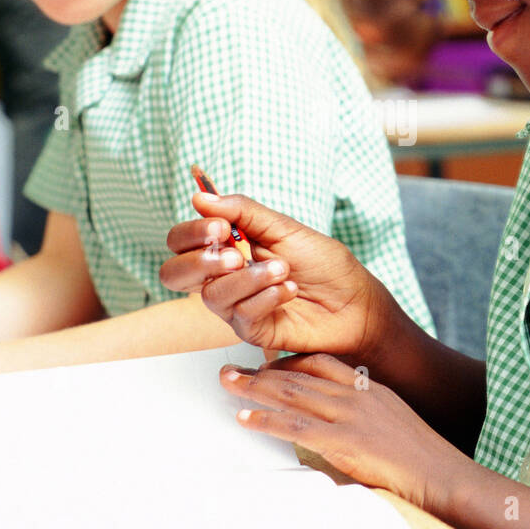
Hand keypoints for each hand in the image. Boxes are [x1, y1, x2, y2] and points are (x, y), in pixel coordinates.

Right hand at [159, 192, 411, 359]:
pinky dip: (265, 298)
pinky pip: (240, 315)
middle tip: (236, 254)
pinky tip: (289, 290)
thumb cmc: (324, 264)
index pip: (181, 242)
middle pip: (173, 275)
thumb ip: (242, 212)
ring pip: (212, 295)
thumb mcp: (284, 228)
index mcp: (226, 248)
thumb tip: (200, 196)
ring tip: (283, 270)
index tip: (220, 227)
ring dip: (249, 278)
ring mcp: (235, 306)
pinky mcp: (252, 331)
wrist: (356, 300)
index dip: (190, 234)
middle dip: (200, 261)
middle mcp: (224, 278)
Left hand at [220, 353, 469, 513]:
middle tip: (231, 369)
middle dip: (260, 371)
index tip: (265, 363)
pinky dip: (267, 420)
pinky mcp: (345, 441)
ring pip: (292, 394)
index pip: (321, 362)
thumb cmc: (422, 457)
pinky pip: (297, 427)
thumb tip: (338, 423)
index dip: (288, 361)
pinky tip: (246, 418)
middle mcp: (357, 394)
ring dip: (254, 388)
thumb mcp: (392, 423)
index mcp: (370, 388)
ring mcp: (350, 415)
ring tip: (228, 384)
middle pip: (298, 375)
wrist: (442, 475)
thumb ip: (364, 416)